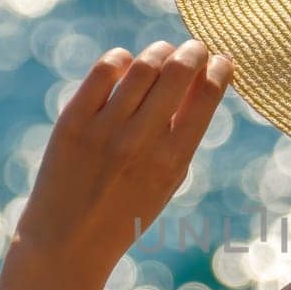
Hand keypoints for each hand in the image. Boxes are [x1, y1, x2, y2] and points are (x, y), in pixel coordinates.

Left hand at [13, 38, 232, 263]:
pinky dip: (120, 59)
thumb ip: (183, 137)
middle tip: (196, 48)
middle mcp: (141, 142)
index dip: (220, 70)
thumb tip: (202, 80)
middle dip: (194, 51)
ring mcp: (105, 130)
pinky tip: (125, 65)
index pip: (207, 96)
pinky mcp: (73, 122)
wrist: (68, 241)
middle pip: (178, 72)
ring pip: (143, 66)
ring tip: (163, 52)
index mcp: (174, 161)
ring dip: (160, 51)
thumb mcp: (168, 183)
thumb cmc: (125, 212)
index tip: (221, 61)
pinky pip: (104, 71)